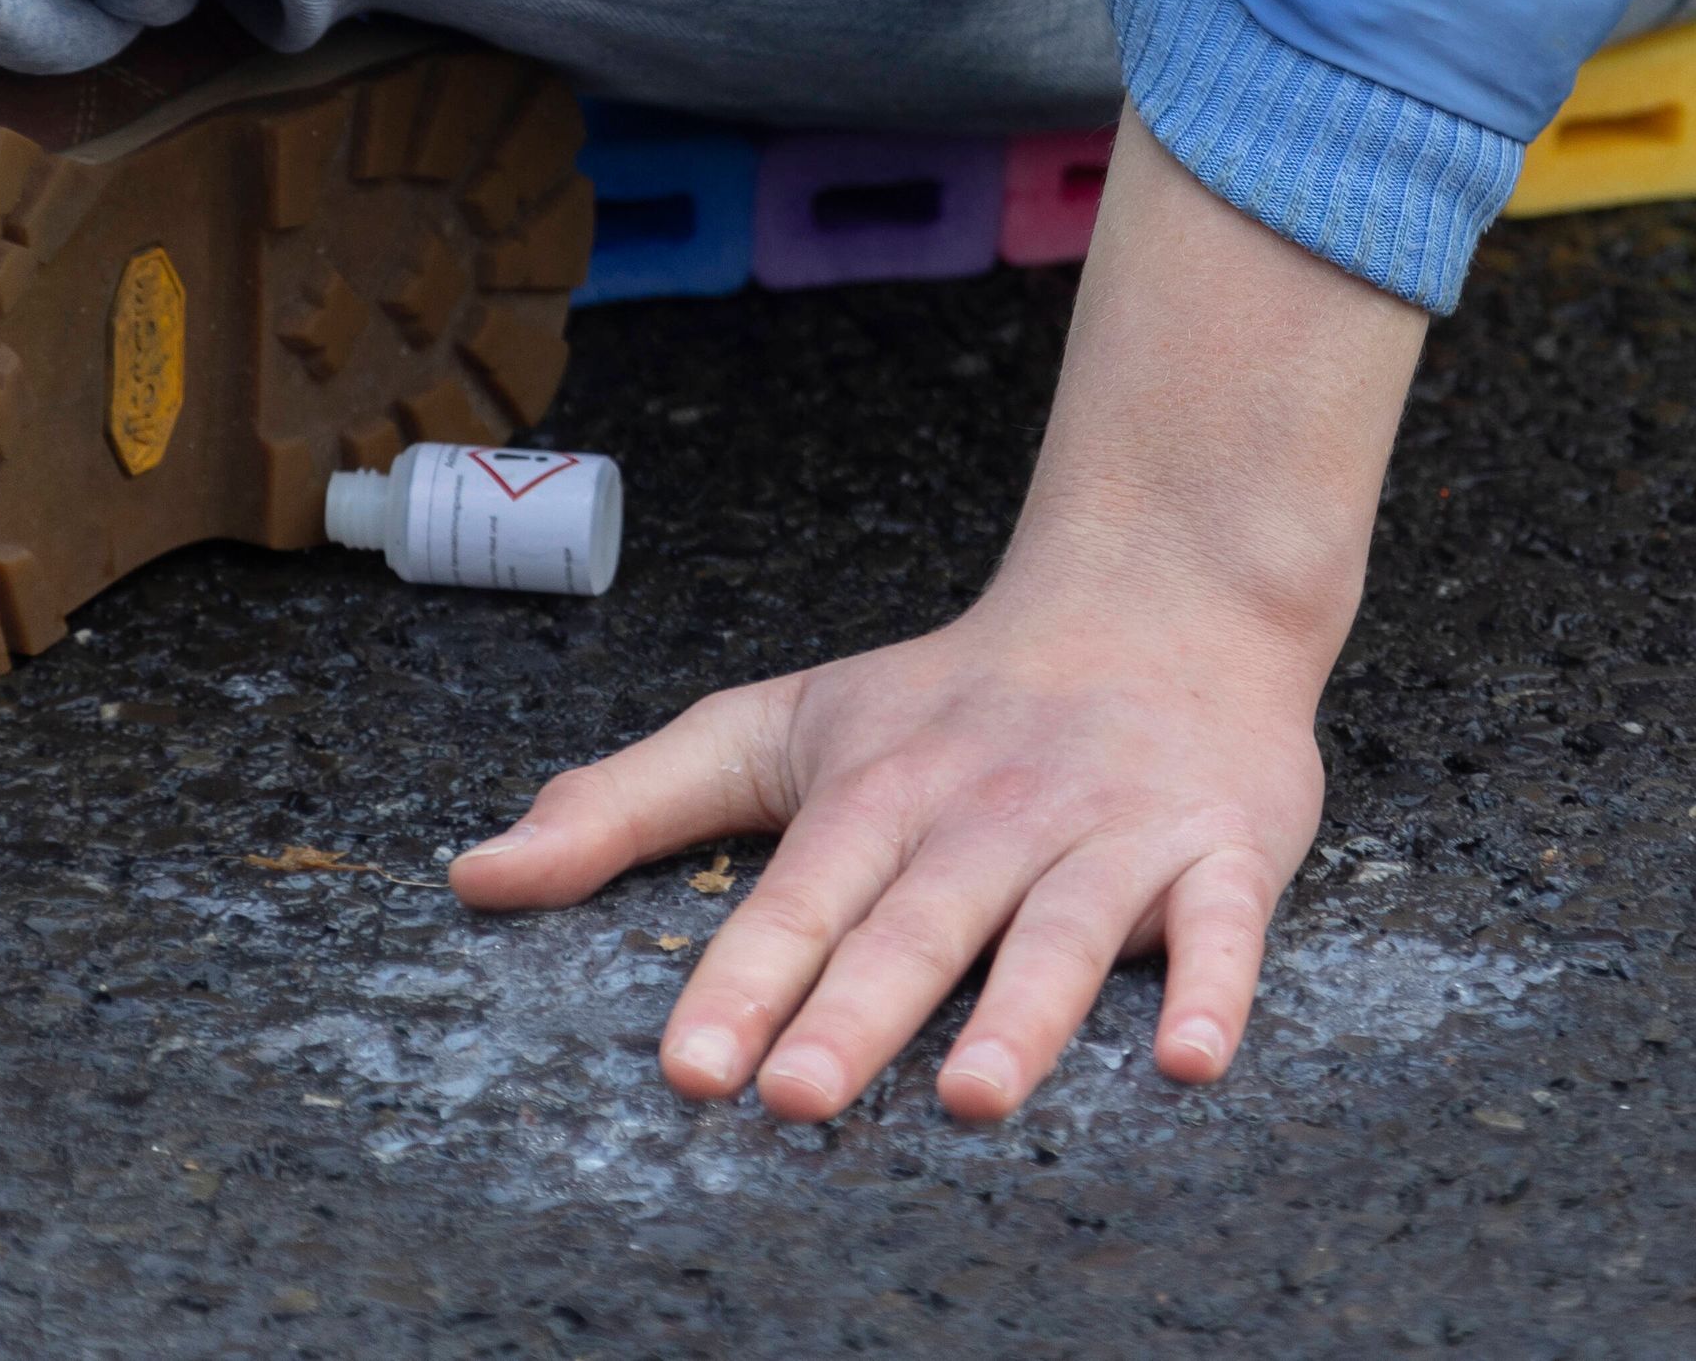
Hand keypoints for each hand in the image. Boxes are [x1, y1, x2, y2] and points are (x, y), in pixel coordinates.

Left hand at [451, 107, 1425, 1116]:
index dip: (745, 978)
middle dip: (859, 1007)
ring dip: (1022, 1012)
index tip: (689, 1068)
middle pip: (920, 917)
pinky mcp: (1221, 848)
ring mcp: (1111, 830)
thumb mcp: (781, 724)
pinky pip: (1225, 925)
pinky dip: (1217, 988)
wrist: (1164, 595)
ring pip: (1065, 927)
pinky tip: (1195, 1062)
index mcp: (879, 789)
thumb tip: (470, 878)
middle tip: (798, 1099)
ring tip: (970, 1097)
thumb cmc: (950, 697)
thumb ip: (627, 804)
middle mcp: (990, 810)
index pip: (802, 890)